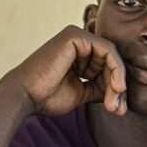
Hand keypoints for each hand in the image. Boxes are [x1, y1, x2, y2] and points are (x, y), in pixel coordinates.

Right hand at [1, 26, 126, 117]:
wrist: (26, 96)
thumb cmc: (47, 96)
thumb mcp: (82, 93)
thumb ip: (100, 89)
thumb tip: (121, 94)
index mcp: (78, 54)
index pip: (106, 67)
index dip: (115, 88)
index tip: (117, 109)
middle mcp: (78, 42)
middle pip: (110, 61)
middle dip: (118, 87)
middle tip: (118, 109)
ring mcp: (77, 37)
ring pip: (111, 56)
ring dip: (117, 81)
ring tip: (114, 102)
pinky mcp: (76, 36)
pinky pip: (107, 50)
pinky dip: (115, 69)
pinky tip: (116, 87)